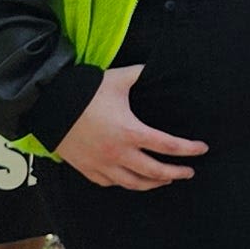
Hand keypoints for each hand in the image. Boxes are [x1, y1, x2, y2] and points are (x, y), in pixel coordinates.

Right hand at [56, 63, 205, 191]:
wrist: (47, 105)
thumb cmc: (83, 91)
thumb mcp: (118, 79)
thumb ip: (142, 73)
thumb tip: (159, 64)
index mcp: (130, 132)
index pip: (169, 146)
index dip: (189, 149)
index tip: (202, 149)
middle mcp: (118, 153)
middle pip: (155, 172)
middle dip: (176, 173)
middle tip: (189, 172)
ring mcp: (101, 164)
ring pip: (134, 183)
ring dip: (153, 183)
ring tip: (165, 179)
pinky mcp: (86, 169)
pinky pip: (110, 183)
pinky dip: (126, 183)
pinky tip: (133, 179)